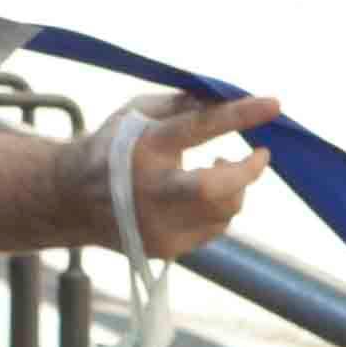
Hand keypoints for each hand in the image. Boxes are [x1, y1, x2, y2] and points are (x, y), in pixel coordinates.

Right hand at [99, 90, 276, 263]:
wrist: (72, 197)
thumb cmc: (113, 146)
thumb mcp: (137, 112)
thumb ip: (183, 105)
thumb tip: (232, 98)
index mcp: (144, 147)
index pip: (199, 127)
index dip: (239, 116)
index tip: (273, 105)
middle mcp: (149, 191)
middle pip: (215, 190)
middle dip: (247, 171)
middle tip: (261, 154)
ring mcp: (157, 226)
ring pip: (223, 212)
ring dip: (234, 188)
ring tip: (219, 168)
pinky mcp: (165, 248)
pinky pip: (214, 229)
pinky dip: (218, 209)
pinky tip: (201, 196)